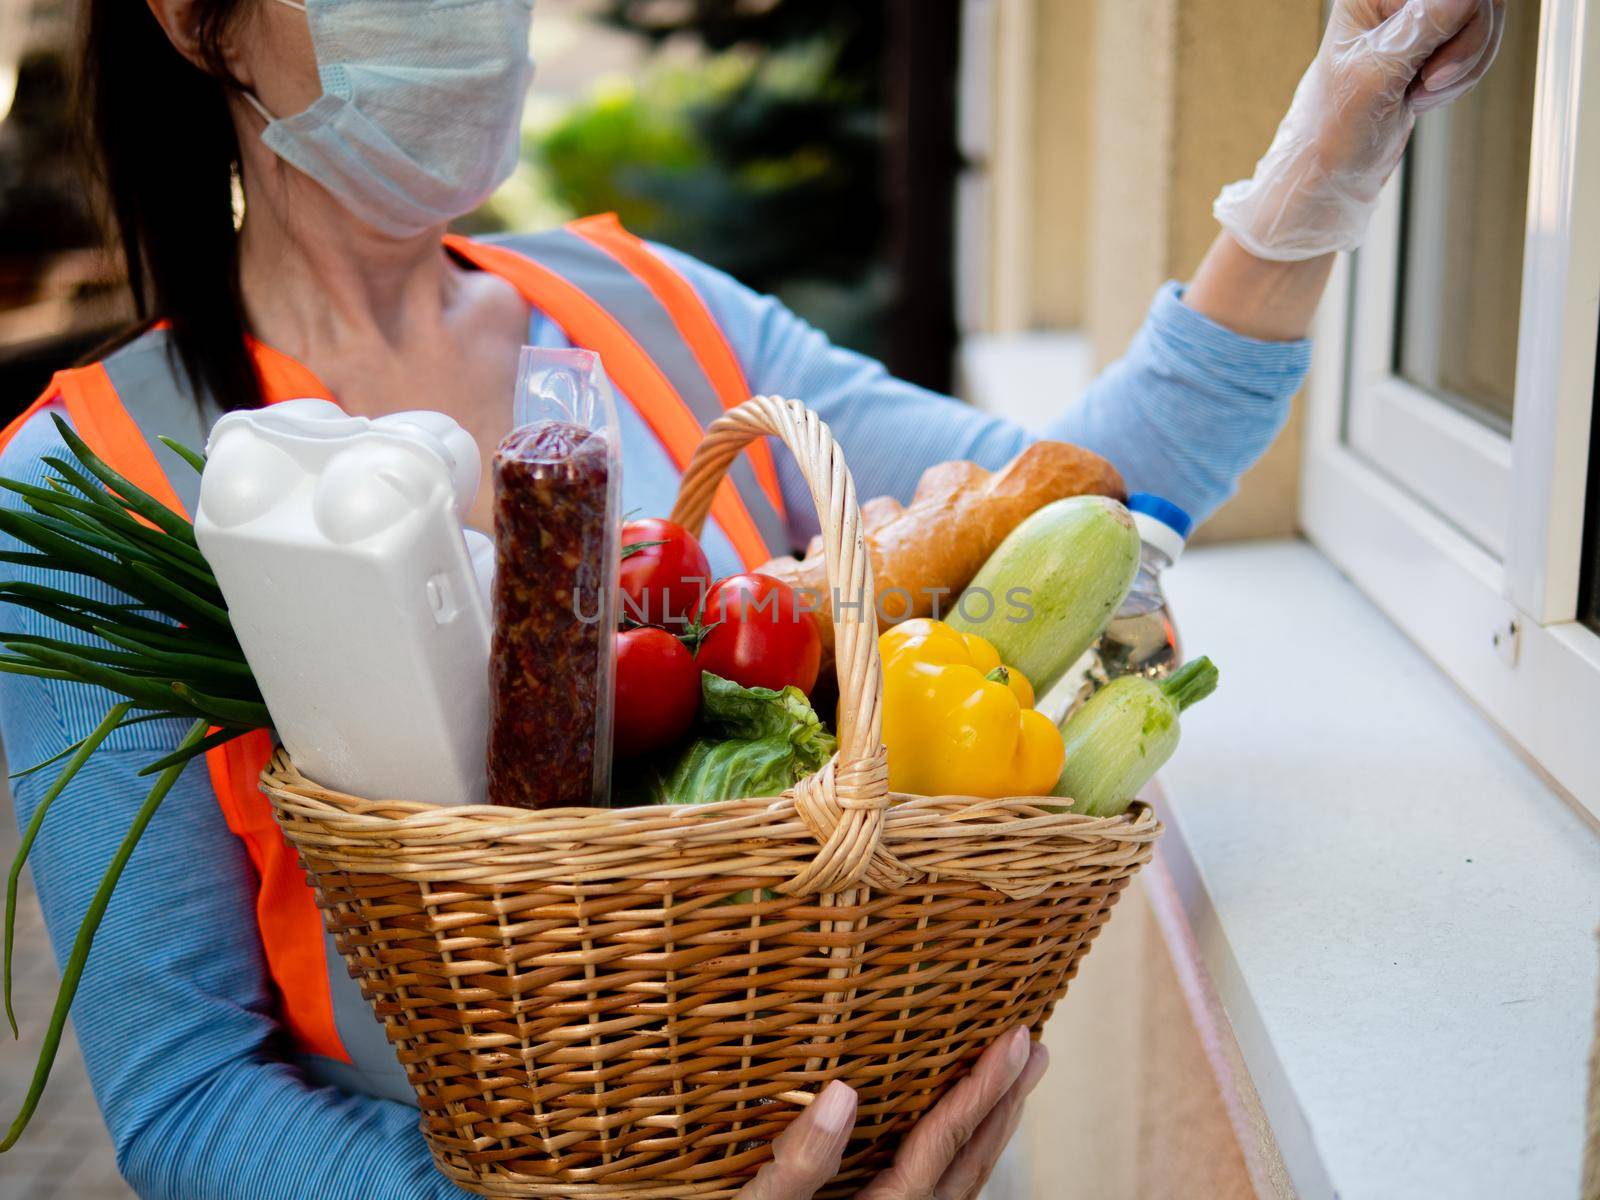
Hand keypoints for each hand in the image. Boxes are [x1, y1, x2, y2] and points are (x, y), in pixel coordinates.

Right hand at [735, 1027, 1048, 1199]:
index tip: (1017, 1039)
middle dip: (1003, 1104)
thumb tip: (842, 1092)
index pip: (942, 1142)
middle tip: (1035, 1049)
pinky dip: (957, 1152)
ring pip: (959, 1180)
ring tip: (1013, 1083)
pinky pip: (938, 1188)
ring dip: (989, 1127)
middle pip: (968, 1163)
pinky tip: (950, 1132)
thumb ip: (798, 1165)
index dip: (982, 1089)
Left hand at [1213, 0, 1505, 260]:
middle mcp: (1395, 0)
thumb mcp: (1377, 74)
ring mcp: (1416, 21)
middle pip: (1479, 0)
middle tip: (1429, 83)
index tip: (1433, 66)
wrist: (1330, 172)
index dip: (1462, 18)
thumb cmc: (1334, 127)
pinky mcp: (1431, 46)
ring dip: (1465, 65)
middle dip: (1467, 46)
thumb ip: (1423, 26)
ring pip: (1483, 21)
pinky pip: (1476, 45)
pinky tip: (1425, 96)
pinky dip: (1463, 76)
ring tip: (1420, 95)